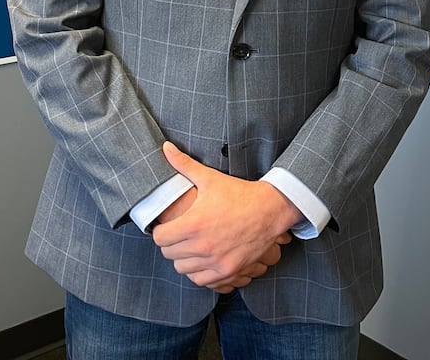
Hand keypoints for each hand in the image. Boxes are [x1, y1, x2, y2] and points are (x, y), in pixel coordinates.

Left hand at [151, 142, 299, 291]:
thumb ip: (184, 164)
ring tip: (191, 246)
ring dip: (184, 259)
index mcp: (194, 223)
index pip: (160, 238)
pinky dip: (199, 272)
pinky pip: (201, 281)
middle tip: (179, 235)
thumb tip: (165, 148)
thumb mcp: (209, 178)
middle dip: (172, 244)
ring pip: (183, 270)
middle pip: (169, 255)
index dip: (161, 231)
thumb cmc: (238, 193)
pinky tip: (203, 259)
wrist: (270, 210)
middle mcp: (203, 246)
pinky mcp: (229, 271)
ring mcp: (216, 262)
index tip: (169, 226)